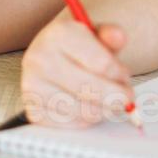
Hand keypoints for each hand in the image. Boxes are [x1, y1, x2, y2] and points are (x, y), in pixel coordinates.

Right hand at [20, 16, 134, 128]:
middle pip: (92, 90)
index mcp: (59, 33)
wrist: (49, 56)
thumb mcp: (96, 34)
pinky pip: (71, 123)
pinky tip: (86, 107)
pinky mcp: (32, 109)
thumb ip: (111, 34)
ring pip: (84, 110)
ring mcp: (32, 84)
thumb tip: (118, 36)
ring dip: (102, 110)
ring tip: (104, 100)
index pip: (102, 64)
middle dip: (116, 97)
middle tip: (125, 98)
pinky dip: (85, 120)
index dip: (120, 75)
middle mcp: (40, 57)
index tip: (124, 78)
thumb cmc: (77, 47)